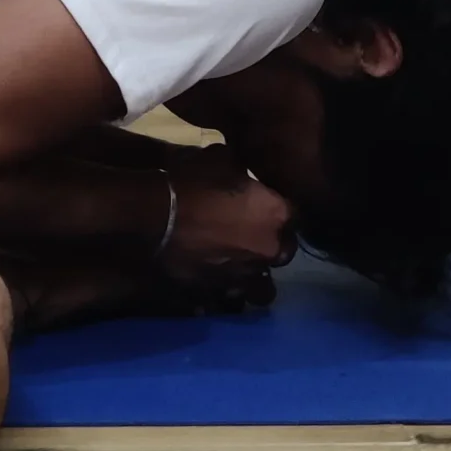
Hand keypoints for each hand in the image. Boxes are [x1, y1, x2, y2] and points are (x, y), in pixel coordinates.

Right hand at [158, 157, 294, 301]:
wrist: (156, 215)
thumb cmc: (193, 181)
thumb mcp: (221, 158)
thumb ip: (242, 169)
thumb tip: (242, 171)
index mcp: (277, 214)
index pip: (293, 213)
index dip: (278, 208)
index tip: (262, 203)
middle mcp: (269, 248)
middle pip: (284, 249)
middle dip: (271, 242)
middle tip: (251, 230)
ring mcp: (247, 273)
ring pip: (263, 280)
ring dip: (254, 270)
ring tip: (237, 261)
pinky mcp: (222, 289)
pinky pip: (233, 292)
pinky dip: (228, 285)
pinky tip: (215, 273)